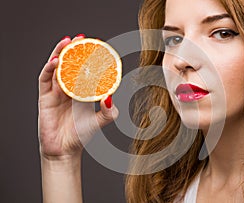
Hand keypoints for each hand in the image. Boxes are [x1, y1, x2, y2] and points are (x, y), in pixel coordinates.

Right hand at [38, 35, 118, 159]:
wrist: (65, 150)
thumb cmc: (81, 135)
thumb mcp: (100, 121)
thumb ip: (109, 111)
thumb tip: (111, 97)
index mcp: (82, 92)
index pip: (84, 71)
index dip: (88, 59)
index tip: (95, 46)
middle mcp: (68, 89)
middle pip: (69, 65)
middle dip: (74, 51)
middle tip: (80, 38)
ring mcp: (55, 92)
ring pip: (56, 68)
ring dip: (60, 54)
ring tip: (67, 42)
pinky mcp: (45, 98)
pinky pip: (45, 80)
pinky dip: (49, 69)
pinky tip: (56, 61)